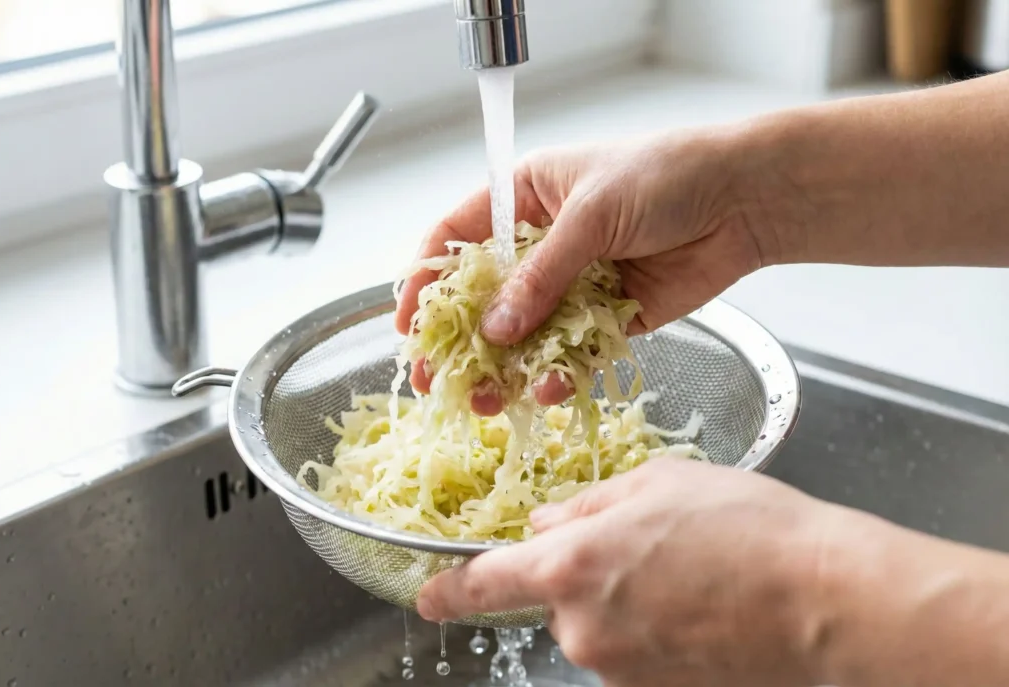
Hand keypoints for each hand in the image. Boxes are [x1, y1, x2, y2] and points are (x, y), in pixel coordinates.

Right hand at [396, 131, 768, 414]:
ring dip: (505, 368)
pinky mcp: (609, 317)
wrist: (744, 200)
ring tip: (487, 400)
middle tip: (437, 380)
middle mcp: (543, 244)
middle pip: (486, 297)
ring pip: (526, 334)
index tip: (406, 323)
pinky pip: (572, 352)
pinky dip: (559, 374)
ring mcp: (575, 283)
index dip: (426, 280)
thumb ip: (541, 275)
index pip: (457, 238)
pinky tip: (547, 390)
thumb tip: (495, 328)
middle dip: (461, 340)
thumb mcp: (591, 214)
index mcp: (525, 198)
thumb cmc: (667, 176)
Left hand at [416, 458, 842, 686]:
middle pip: (561, 599)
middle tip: (656, 548)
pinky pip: (640, 653)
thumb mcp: (658, 482)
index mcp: (571, 568)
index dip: (451, 590)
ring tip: (697, 576)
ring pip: (605, 626)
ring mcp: (622, 670)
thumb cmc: (747, 528)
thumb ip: (587, 505)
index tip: (428, 597)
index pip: (486, 583)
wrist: (825, 601)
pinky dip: (660, 632)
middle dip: (591, 575)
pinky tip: (708, 608)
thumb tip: (549, 525)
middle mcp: (583, 630)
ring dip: (632, 602)